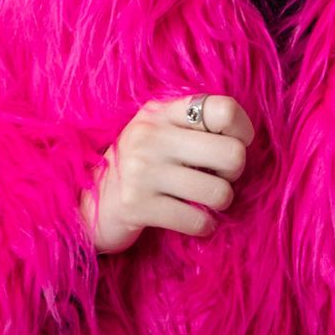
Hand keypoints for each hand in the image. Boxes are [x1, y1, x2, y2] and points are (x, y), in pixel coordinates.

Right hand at [80, 94, 254, 253]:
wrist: (90, 204)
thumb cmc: (141, 165)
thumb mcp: (161, 131)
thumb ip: (196, 124)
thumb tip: (244, 136)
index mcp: (162, 111)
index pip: (223, 109)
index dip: (243, 130)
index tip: (236, 143)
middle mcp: (151, 135)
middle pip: (231, 153)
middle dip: (234, 172)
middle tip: (218, 176)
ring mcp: (142, 171)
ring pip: (219, 192)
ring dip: (219, 201)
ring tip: (204, 199)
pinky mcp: (138, 206)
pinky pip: (196, 220)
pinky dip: (204, 225)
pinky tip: (196, 221)